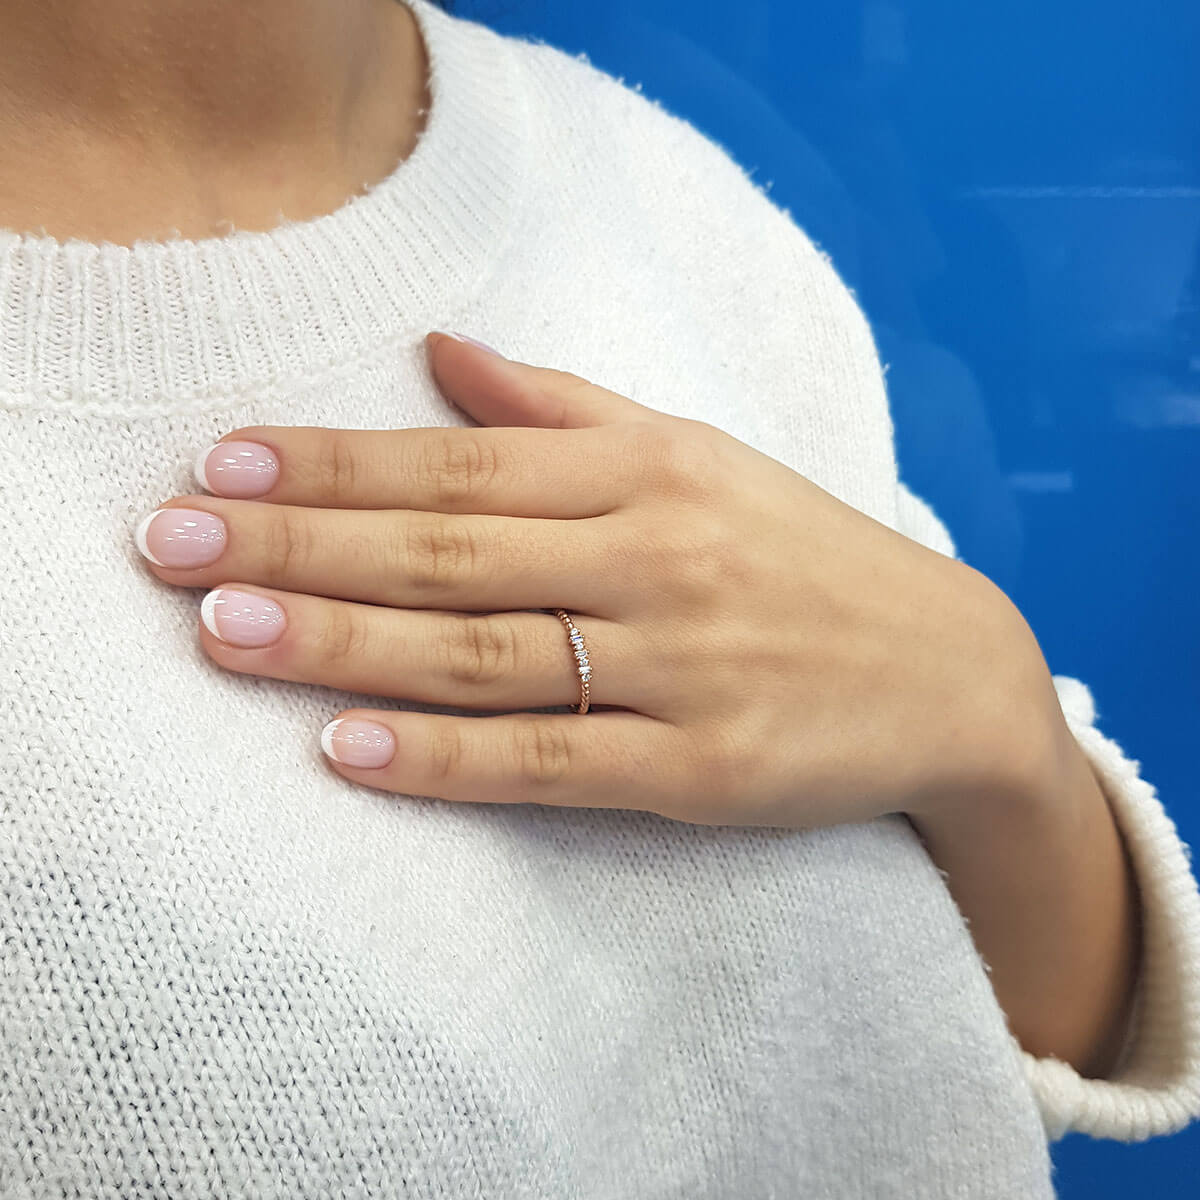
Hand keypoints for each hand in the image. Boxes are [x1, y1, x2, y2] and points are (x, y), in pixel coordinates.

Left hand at [135, 332, 1049, 826]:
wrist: (951, 669)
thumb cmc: (804, 556)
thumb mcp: (698, 457)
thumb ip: (565, 406)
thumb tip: (442, 351)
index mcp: (650, 471)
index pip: (462, 457)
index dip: (335, 459)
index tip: (221, 462)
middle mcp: (657, 557)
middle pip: (449, 548)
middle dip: (302, 543)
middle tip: (171, 545)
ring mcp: (679, 667)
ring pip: (481, 651)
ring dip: (344, 642)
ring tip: (226, 632)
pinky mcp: (701, 769)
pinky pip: (550, 761)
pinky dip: (446, 756)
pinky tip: (348, 749)